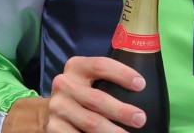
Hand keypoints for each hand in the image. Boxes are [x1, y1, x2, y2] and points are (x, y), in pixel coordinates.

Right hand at [5, 56, 147, 131]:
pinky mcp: (54, 127)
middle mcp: (64, 84)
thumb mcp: (88, 79)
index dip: (122, 74)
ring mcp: (57, 107)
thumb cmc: (81, 93)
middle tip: (140, 118)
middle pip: (97, 99)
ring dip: (113, 131)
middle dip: (121, 111)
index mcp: (76, 67)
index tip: (141, 84)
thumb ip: (106, 79)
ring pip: (91, 122)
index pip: (100, 66)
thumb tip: (140, 87)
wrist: (52, 111)